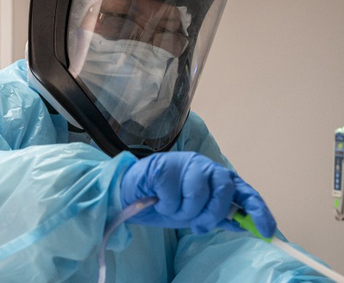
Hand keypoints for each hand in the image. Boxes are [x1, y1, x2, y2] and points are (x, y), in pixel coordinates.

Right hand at [117, 152, 275, 236]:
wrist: (130, 193)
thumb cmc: (164, 201)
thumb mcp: (195, 215)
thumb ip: (220, 217)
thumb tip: (246, 226)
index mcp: (216, 178)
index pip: (245, 191)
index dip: (258, 211)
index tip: (266, 232)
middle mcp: (204, 166)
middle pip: (223, 192)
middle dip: (210, 214)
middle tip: (196, 223)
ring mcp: (183, 163)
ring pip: (197, 195)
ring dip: (183, 212)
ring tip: (172, 209)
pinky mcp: (163, 166)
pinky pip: (173, 196)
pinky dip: (166, 206)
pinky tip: (158, 200)